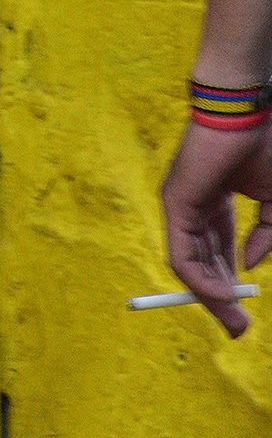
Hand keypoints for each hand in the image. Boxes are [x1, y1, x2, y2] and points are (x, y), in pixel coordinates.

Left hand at [160, 120, 271, 335]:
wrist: (246, 110)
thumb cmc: (263, 145)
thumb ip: (267, 234)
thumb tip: (251, 265)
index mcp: (214, 202)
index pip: (216, 251)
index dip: (229, 280)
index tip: (244, 309)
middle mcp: (193, 206)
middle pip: (203, 262)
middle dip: (220, 298)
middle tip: (238, 327)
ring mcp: (181, 205)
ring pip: (189, 264)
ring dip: (210, 297)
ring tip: (231, 322)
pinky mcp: (175, 204)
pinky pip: (182, 253)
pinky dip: (200, 279)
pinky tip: (220, 297)